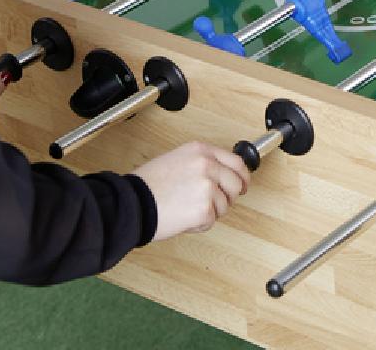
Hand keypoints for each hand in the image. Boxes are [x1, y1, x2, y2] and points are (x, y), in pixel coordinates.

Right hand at [133, 142, 249, 239]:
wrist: (132, 204)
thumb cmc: (147, 185)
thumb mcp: (177, 160)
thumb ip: (202, 163)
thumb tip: (222, 174)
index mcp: (201, 151)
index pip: (236, 162)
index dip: (242, 176)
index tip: (243, 184)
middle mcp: (207, 165)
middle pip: (237, 184)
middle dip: (228, 197)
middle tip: (213, 204)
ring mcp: (207, 187)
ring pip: (225, 205)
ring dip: (210, 212)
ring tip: (186, 209)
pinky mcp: (205, 209)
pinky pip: (211, 220)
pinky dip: (199, 224)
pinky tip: (182, 218)